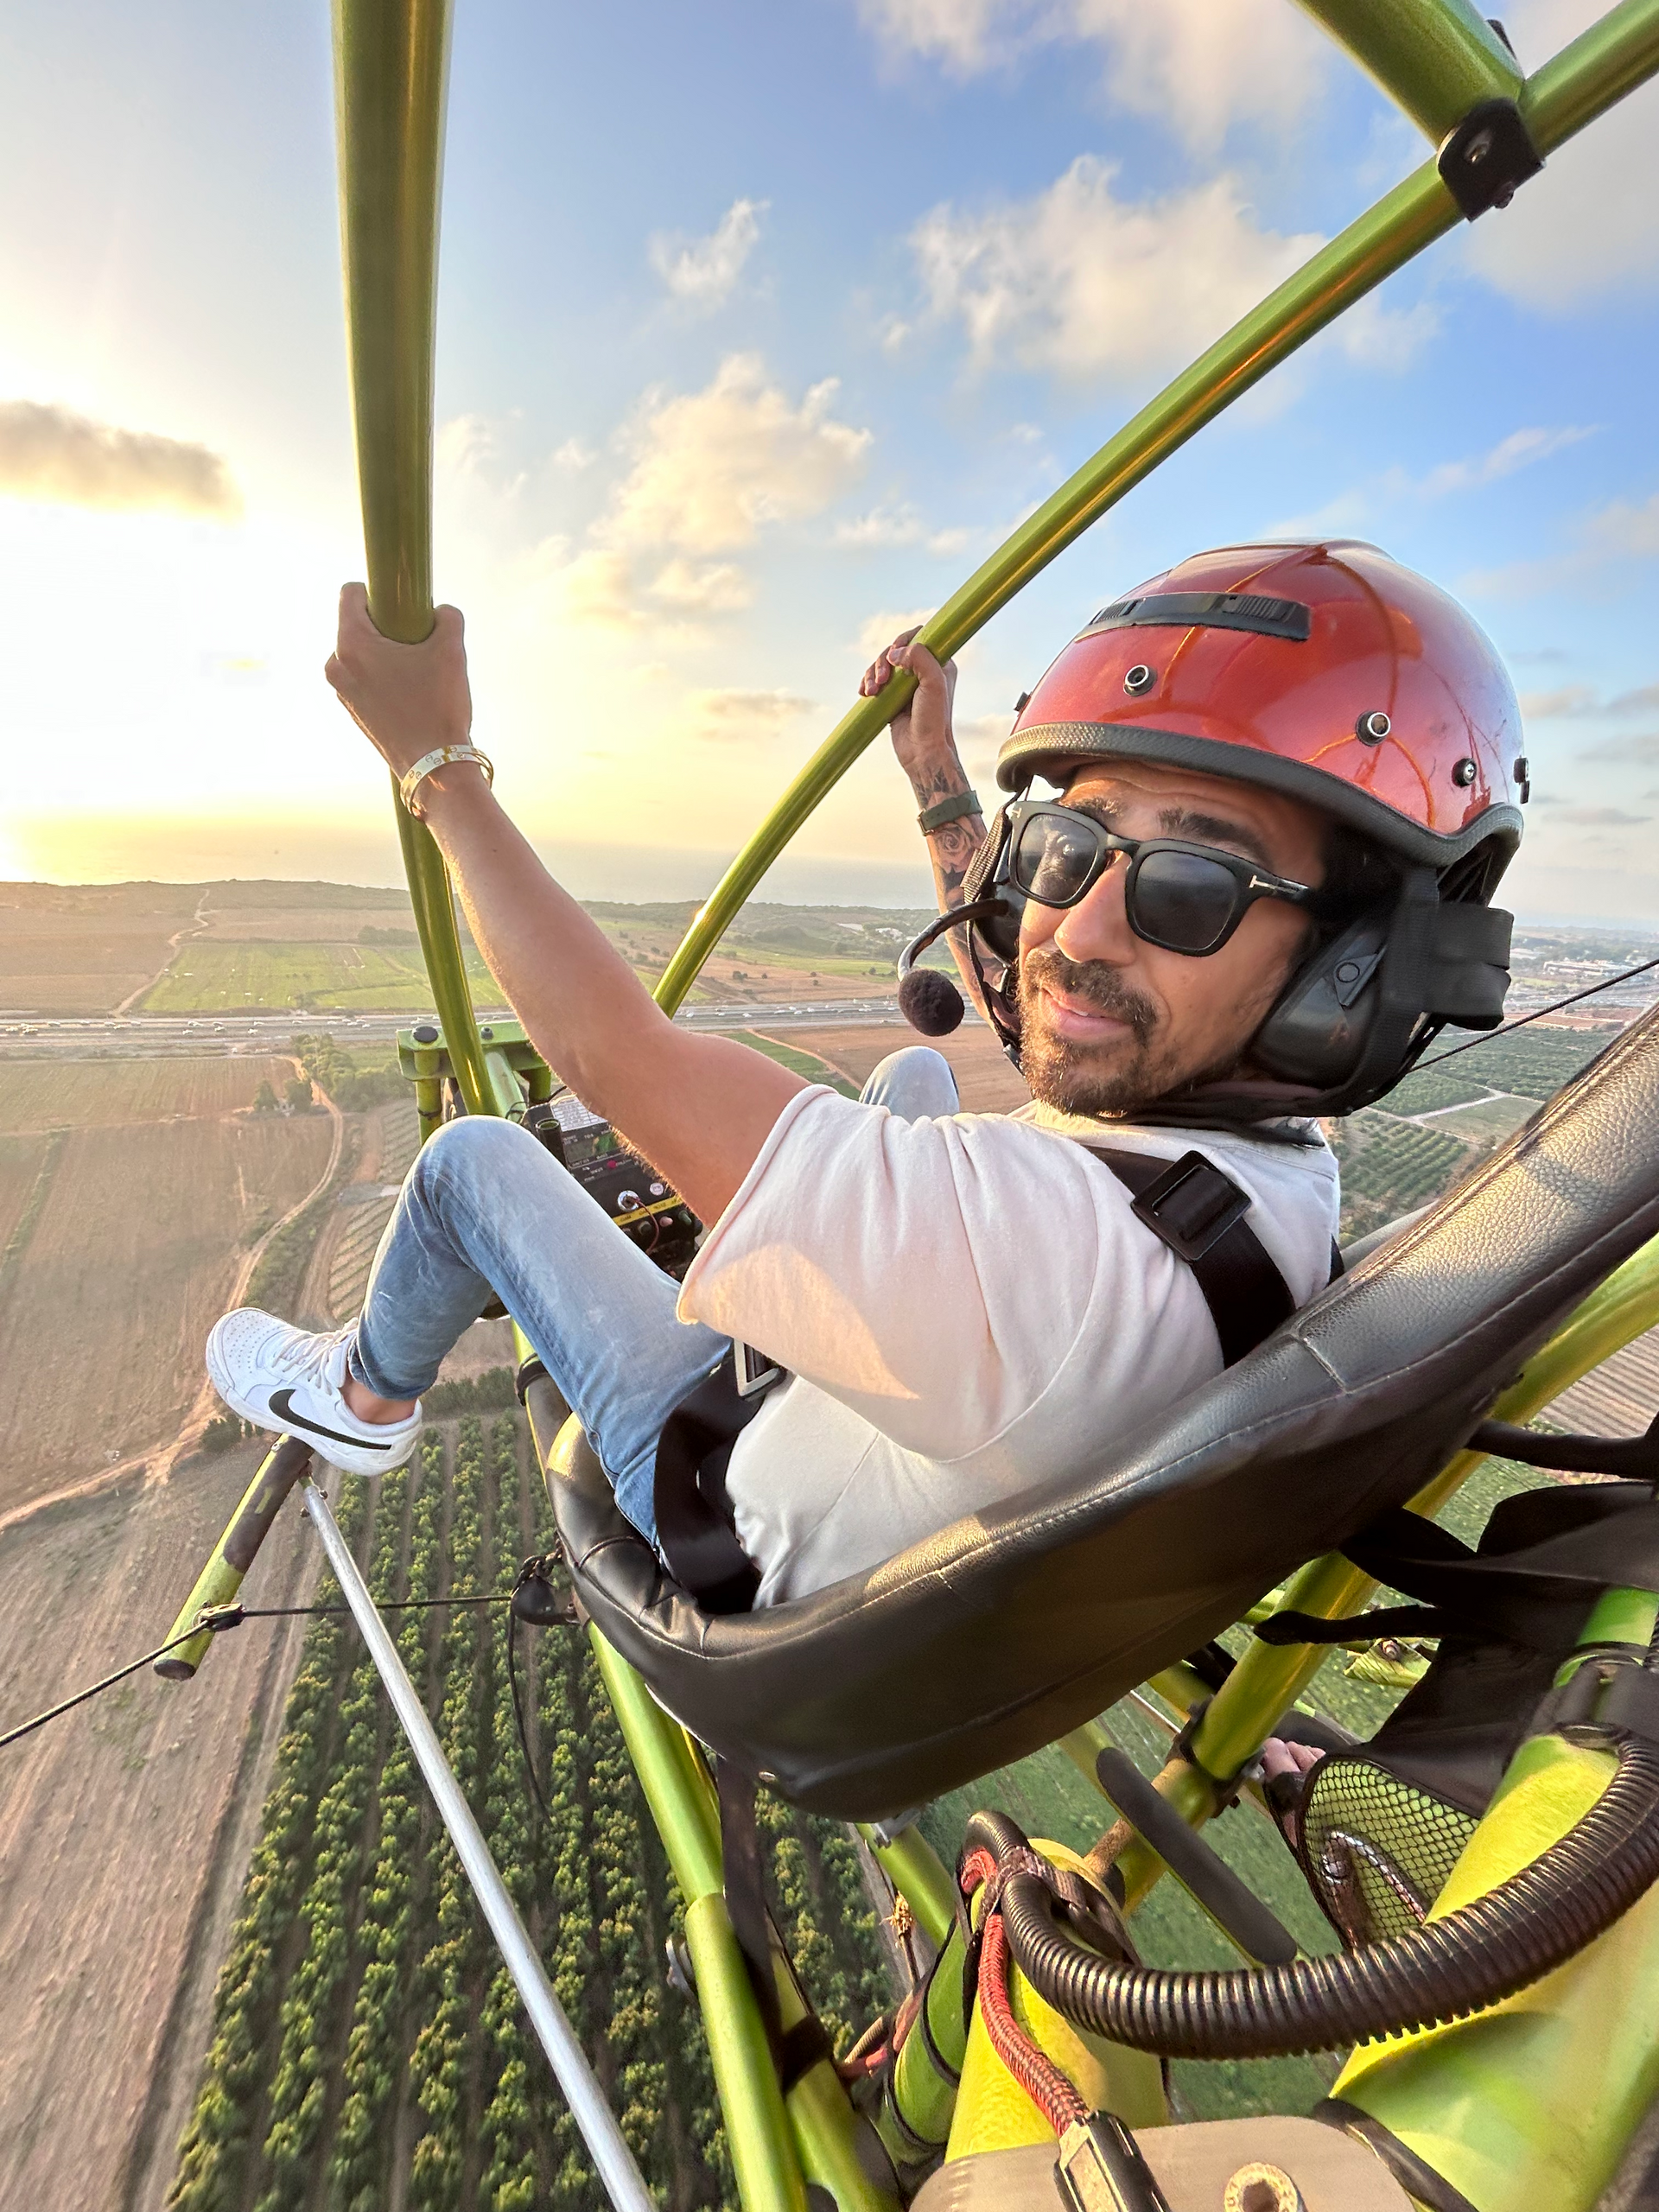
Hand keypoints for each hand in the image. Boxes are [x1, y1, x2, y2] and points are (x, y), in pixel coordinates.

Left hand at [325, 583, 472, 782]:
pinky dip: (386, 676)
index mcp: (351, 644)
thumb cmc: (439, 707)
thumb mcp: (452, 650)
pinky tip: (413, 693)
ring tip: (419, 672)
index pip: (350, 593)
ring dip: (388, 653)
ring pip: (363, 653)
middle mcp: (337, 665)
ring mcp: (342, 691)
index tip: (404, 604)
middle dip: (388, 626)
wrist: (434, 767)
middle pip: (359, 624)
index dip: (379, 590)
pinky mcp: (353, 711)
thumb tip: (440, 612)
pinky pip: (366, 678)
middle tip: (419, 644)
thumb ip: (447, 617)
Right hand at [860, 627, 958, 780]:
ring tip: (872, 691)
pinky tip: (864, 693)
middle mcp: (924, 672)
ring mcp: (907, 685)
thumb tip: (894, 653)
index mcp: (939, 664)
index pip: (920, 636)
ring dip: (872, 674)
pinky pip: (876, 682)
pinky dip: (867, 684)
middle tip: (882, 680)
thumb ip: (919, 658)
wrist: (923, 752)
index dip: (904, 640)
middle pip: (896, 650)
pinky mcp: (893, 698)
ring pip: (883, 666)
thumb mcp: (933, 683)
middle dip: (883, 661)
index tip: (896, 654)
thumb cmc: (933, 720)